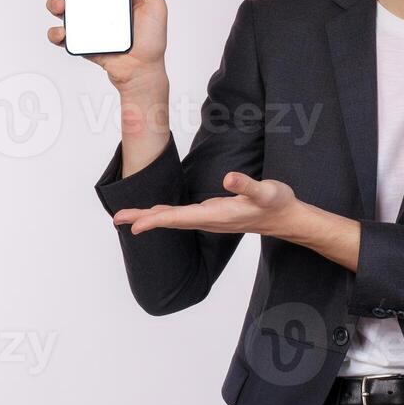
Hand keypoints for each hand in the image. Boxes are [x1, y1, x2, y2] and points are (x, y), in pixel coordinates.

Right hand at [46, 0, 168, 89]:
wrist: (143, 71)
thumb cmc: (152, 42)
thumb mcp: (158, 9)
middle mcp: (97, 9)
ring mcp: (87, 25)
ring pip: (61, 9)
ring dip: (54, 3)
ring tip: (62, 6)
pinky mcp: (80, 42)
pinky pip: (61, 36)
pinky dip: (55, 32)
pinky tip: (63, 30)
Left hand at [112, 172, 303, 237]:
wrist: (286, 218)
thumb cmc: (277, 204)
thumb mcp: (267, 191)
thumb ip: (248, 185)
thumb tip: (228, 178)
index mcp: (217, 214)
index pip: (180, 218)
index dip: (156, 221)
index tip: (135, 226)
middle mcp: (209, 219)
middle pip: (170, 220)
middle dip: (143, 219)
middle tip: (117, 218)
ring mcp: (209, 218)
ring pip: (174, 219)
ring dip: (150, 218)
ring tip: (126, 217)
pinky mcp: (212, 214)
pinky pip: (181, 216)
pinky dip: (164, 215)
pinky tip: (155, 213)